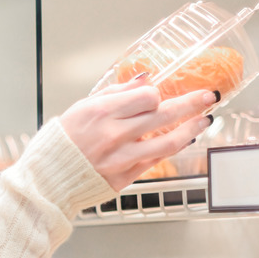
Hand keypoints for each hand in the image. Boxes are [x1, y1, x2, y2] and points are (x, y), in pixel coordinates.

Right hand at [60, 74, 217, 190]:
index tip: (156, 96)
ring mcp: (122, 157)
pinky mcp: (125, 176)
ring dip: (191, 128)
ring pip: (168, 141)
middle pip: (164, 114)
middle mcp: (114, 134)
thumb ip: (114, 94)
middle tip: (208, 95)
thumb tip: (143, 80)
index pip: (146, 96)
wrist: (50, 176)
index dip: (155, 94)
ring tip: (204, 119)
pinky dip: (174, 148)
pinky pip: (157, 160)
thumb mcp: (82, 108)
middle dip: (192, 102)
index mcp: (101, 113)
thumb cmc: (63, 141)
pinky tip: (185, 139)